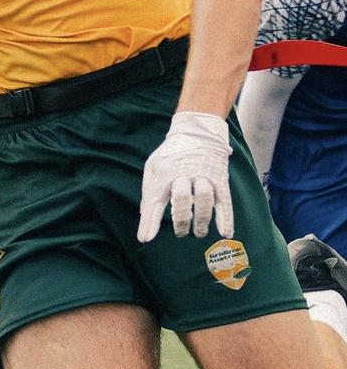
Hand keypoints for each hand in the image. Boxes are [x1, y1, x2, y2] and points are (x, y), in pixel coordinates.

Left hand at [137, 112, 232, 242]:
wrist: (196, 130)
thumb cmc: (171, 155)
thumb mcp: (154, 166)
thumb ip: (149, 190)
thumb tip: (144, 215)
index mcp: (164, 172)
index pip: (154, 199)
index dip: (149, 220)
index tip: (145, 238)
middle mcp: (183, 173)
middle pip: (181, 199)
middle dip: (180, 219)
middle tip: (180, 233)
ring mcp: (203, 175)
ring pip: (204, 198)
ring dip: (201, 220)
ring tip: (198, 233)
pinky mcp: (219, 178)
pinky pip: (224, 200)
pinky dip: (225, 218)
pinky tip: (225, 233)